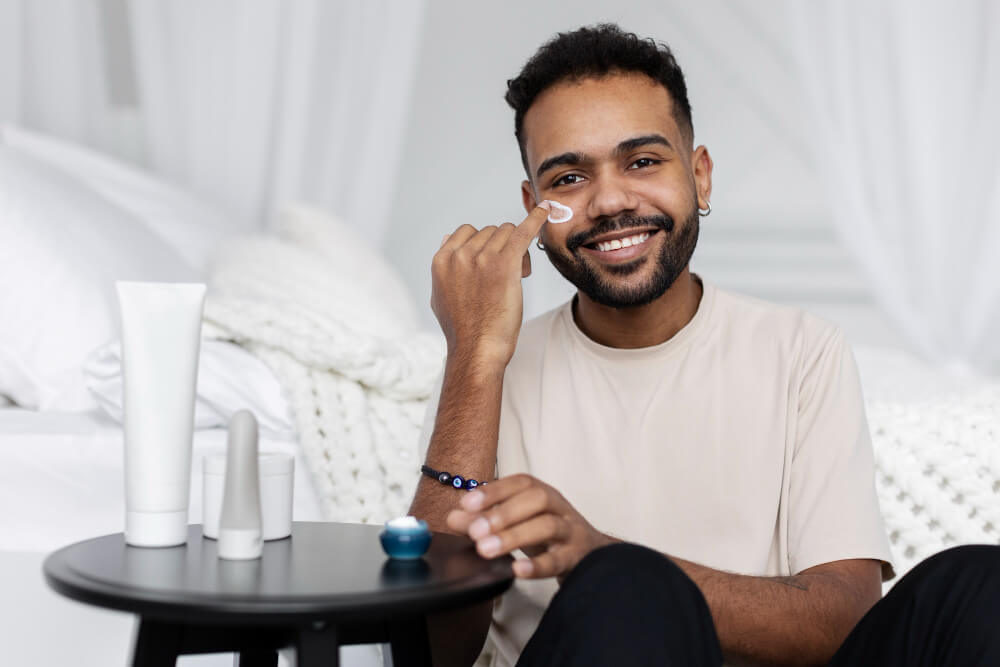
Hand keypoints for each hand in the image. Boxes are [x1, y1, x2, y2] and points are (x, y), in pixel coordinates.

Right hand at [430, 203, 550, 366]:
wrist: (477, 350)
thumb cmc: (463, 330)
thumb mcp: (440, 296)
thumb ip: (444, 269)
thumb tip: (446, 244)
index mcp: (442, 260)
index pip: (467, 232)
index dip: (483, 245)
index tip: (491, 263)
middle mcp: (460, 255)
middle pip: (490, 231)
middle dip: (501, 248)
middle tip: (507, 276)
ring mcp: (482, 257)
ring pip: (507, 232)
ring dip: (516, 249)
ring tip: (518, 276)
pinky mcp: (505, 263)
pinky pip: (522, 232)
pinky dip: (536, 219)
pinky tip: (546, 210)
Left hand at [446, 474, 614, 579]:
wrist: (592, 556)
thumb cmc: (549, 535)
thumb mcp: (517, 522)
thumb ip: (484, 519)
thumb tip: (454, 517)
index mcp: (542, 494)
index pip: (521, 483)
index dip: (494, 491)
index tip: (467, 504)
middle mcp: (558, 508)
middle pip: (536, 501)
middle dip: (503, 513)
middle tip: (475, 532)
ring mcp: (570, 532)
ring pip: (548, 526)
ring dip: (514, 536)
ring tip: (486, 550)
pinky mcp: (575, 558)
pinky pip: (558, 560)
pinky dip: (538, 565)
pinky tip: (518, 570)